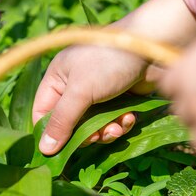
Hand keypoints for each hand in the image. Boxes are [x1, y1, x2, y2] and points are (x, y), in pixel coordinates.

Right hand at [32, 44, 151, 154]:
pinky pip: (114, 120)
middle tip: (97, 137)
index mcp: (58, 77)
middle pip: (71, 124)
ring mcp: (98, 92)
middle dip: (85, 134)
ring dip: (106, 131)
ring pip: (94, 126)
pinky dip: (121, 123)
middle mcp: (75, 85)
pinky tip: (130, 118)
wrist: (153, 45)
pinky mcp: (120, 97)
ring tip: (117, 128)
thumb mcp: (80, 91)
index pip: (43, 112)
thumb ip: (62, 121)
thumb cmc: (109, 62)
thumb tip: (44, 150)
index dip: (50, 132)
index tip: (58, 150)